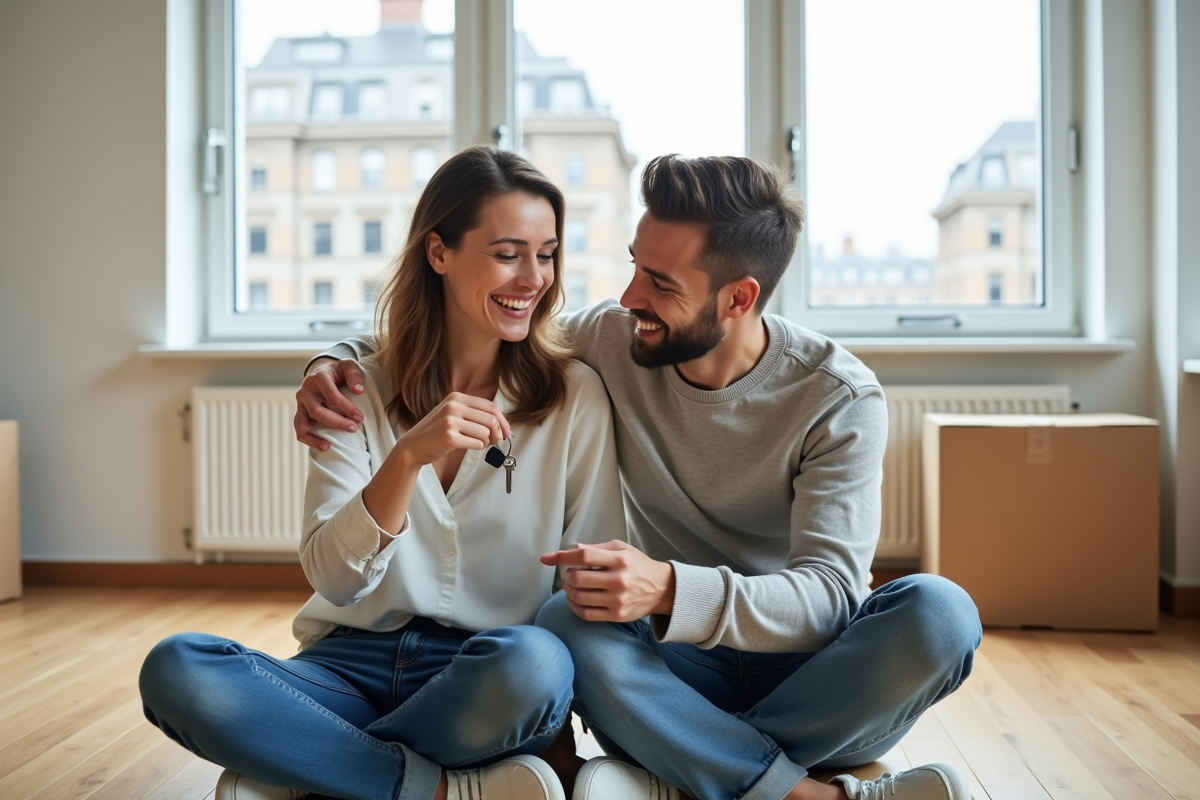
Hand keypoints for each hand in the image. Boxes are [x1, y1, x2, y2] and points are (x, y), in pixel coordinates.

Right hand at [295, 358, 366, 449]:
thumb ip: (354, 375)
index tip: (360, 417)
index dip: (346, 408)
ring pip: (303, 423)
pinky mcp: (299, 412)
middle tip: (354, 428)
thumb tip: (359, 391)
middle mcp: (305, 390)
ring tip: (330, 445)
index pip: (332, 396)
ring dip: (316, 437)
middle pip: (318, 412)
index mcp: (318, 377)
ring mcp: (300, 403)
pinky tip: (324, 446)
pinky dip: (308, 440)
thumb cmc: (338, 371)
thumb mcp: (348, 366)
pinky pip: (299, 429)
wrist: (321, 371)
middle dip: (337, 422)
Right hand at [363, 393, 511, 536]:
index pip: (490, 406)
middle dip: (498, 433)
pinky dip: (478, 447)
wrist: (412, 446)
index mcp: (456, 397)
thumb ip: (473, 414)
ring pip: (485, 432)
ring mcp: (450, 421)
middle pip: (491, 419)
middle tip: (498, 441)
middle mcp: (453, 406)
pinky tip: (468, 446)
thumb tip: (502, 424)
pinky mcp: (449, 437)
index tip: (507, 431)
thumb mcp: (452, 413)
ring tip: (478, 444)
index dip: (503, 420)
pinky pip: (477, 443)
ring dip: (487, 442)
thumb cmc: (435, 432)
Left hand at [540, 541, 674, 621]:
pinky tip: (574, 600)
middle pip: (577, 578)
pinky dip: (574, 607)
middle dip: (566, 576)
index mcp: (619, 559)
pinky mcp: (616, 615)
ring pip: (579, 597)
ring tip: (571, 586)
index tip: (546, 559)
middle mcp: (618, 580)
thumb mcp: (621, 549)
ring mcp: (617, 600)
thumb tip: (572, 548)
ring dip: (568, 591)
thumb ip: (596, 548)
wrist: (661, 589)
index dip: (561, 557)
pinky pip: (586, 614)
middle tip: (568, 574)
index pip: (583, 556)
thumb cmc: (638, 565)